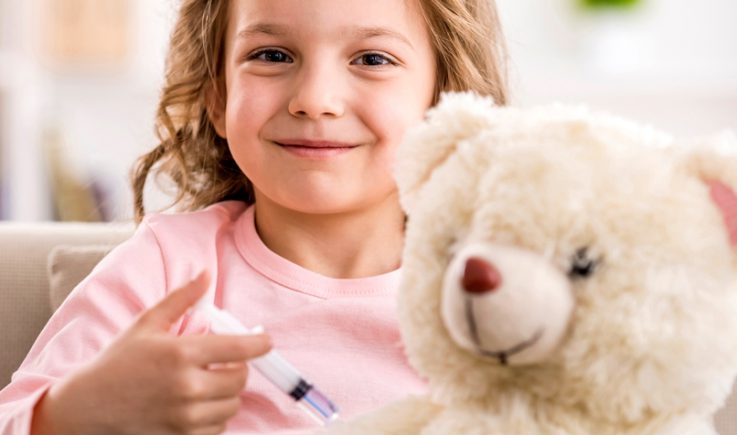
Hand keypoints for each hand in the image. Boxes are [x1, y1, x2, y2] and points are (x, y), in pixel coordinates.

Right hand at [31, 271, 271, 434]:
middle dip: (239, 367)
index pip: (239, 348)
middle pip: (241, 378)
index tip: (265, 341)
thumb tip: (206, 274)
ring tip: (210, 381)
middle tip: (226, 361)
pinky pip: (219, 426)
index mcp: (181, 353)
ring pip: (233, 405)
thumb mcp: (147, 323)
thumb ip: (182, 298)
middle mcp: (187, 386)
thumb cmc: (118, 362)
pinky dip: (217, 414)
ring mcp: (185, 416)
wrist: (87, 407)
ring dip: (229, 392)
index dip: (260, 343)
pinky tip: (200, 402)